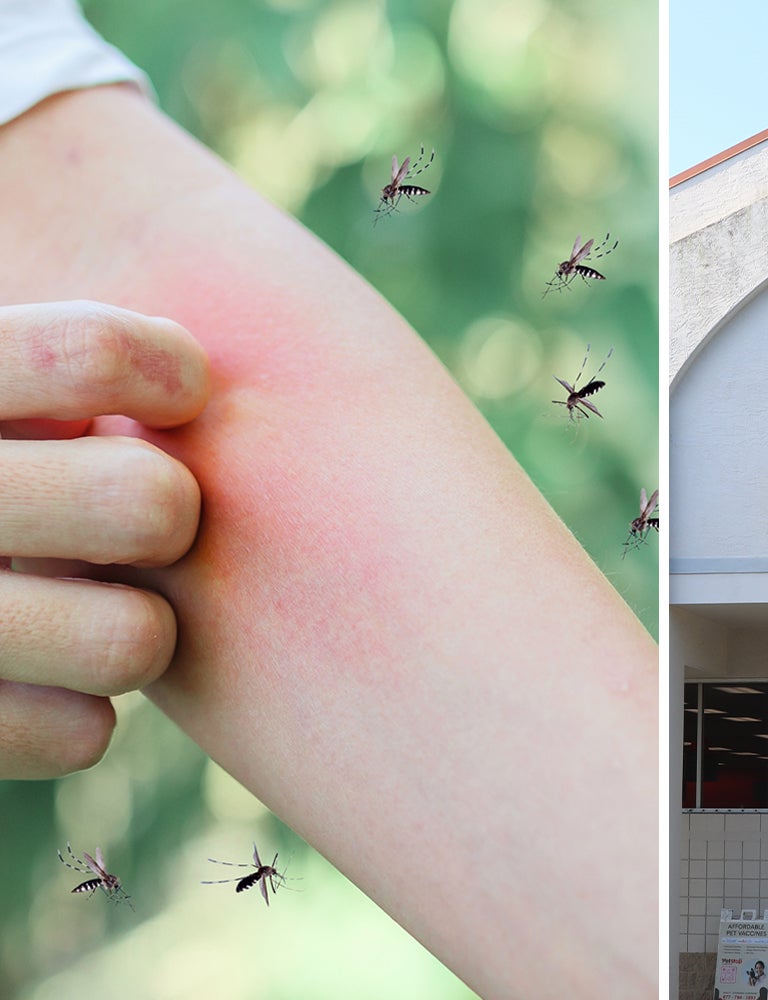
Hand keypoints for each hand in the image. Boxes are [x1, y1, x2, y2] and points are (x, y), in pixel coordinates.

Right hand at [0, 301, 207, 778]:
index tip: (176, 380)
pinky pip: (79, 733)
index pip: (92, 357)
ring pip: (135, 640)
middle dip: (166, 506)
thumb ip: (48, 359)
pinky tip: (63, 675)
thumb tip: (183, 353)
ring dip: (144, 623)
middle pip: (150, 507)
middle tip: (143, 506)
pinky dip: (88, 708)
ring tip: (100, 594)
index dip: (161, 367)